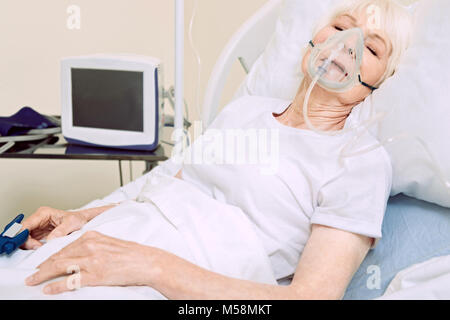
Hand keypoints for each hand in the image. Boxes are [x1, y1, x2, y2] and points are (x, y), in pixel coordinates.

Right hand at [21, 206, 88, 249]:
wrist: (84, 221)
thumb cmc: (79, 219)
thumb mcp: (73, 223)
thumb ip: (62, 230)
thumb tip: (50, 240)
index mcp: (43, 213)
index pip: (25, 225)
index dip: (24, 236)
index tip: (33, 246)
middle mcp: (38, 219)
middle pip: (21, 232)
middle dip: (26, 243)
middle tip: (37, 250)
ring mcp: (37, 227)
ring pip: (24, 238)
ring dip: (29, 246)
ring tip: (41, 250)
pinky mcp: (39, 235)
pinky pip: (30, 242)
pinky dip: (32, 248)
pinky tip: (41, 251)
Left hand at [25, 231, 156, 294]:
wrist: (146, 262)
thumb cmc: (131, 253)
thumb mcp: (109, 243)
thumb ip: (92, 246)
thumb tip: (77, 254)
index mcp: (92, 236)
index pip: (65, 246)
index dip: (51, 256)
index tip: (43, 262)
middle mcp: (89, 246)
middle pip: (59, 256)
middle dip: (43, 266)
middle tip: (32, 274)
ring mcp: (91, 261)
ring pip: (59, 267)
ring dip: (43, 275)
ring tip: (33, 281)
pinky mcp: (94, 275)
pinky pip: (69, 281)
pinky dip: (56, 286)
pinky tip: (48, 290)